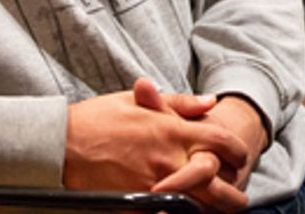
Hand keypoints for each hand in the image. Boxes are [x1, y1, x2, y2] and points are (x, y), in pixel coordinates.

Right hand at [63, 80, 248, 200]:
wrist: (63, 143)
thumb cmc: (98, 119)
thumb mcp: (139, 101)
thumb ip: (179, 103)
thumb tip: (210, 102)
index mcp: (172, 129)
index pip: (219, 138)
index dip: (237, 148)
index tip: (242, 155)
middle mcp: (168, 156)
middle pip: (215, 178)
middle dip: (232, 192)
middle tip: (239, 199)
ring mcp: (154, 182)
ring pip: (195, 201)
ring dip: (208, 207)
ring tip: (216, 211)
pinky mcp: (139, 202)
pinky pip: (168, 212)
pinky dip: (178, 213)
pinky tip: (181, 213)